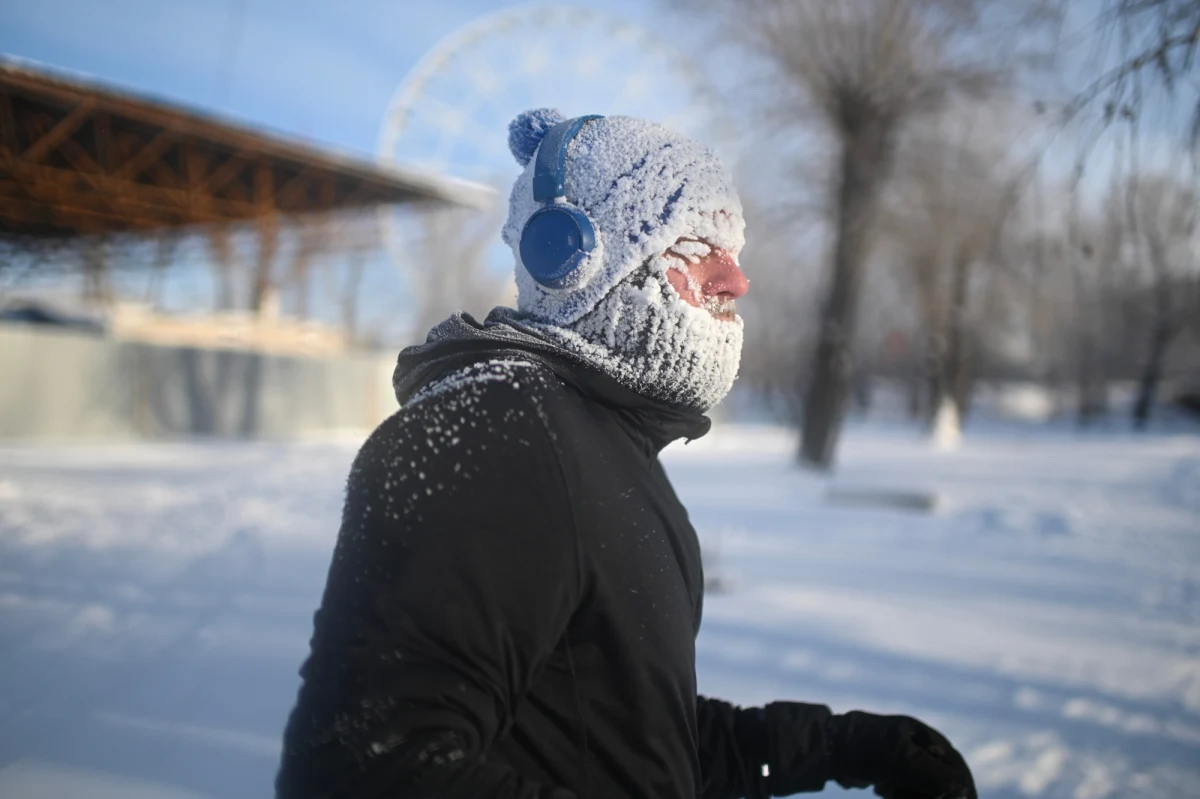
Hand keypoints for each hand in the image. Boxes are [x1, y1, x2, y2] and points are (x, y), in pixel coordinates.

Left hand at [830, 711, 975, 798]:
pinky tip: (882, 790)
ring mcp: (905, 759)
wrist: (829, 749)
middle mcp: (920, 746)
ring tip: (888, 791)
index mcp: (927, 738)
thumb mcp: (905, 761)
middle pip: (942, 782)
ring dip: (910, 796)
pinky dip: (899, 795)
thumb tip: (964, 791)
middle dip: (927, 794)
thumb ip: (938, 776)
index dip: (959, 791)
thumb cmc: (867, 749)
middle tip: (900, 795)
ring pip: (923, 790)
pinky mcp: (892, 772)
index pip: (956, 769)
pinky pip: (907, 792)